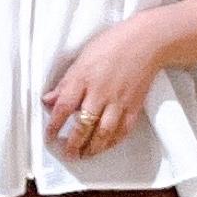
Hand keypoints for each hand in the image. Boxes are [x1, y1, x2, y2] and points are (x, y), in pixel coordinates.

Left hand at [42, 17, 161, 158]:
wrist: (147, 42)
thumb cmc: (115, 44)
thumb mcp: (82, 58)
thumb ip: (66, 83)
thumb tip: (49, 99)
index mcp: (83, 78)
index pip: (63, 107)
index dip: (54, 125)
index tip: (50, 136)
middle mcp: (100, 92)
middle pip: (83, 125)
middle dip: (73, 144)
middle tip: (68, 153)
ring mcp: (118, 101)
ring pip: (103, 133)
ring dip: (92, 147)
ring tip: (85, 154)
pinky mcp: (134, 106)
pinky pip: (123, 130)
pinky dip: (113, 142)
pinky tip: (106, 146)